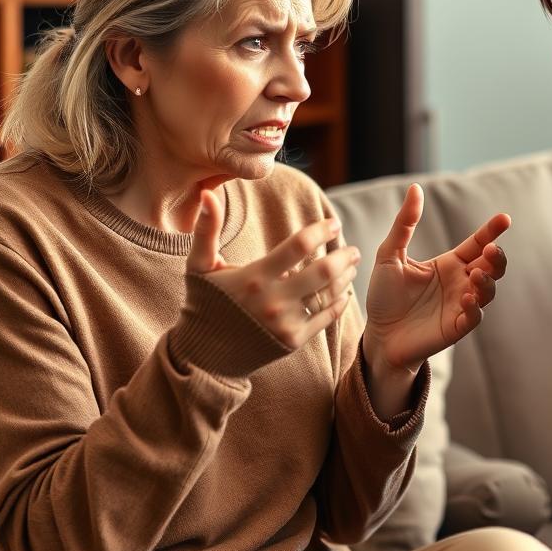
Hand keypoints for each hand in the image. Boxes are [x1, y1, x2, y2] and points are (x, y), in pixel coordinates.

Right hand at [187, 189, 360, 350]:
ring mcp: (285, 323)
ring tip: (352, 265)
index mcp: (254, 276)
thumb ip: (206, 229)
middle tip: (352, 247)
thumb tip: (208, 194)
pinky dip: (339, 303)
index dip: (321, 231)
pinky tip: (345, 291)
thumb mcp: (199, 266)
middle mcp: (273, 300)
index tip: (334, 223)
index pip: (299, 246)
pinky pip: (325, 318)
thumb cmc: (203, 303)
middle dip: (344, 255)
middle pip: (323, 271)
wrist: (203, 356)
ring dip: (345, 277)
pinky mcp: (292, 342)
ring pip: (328, 295)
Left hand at [363, 184, 509, 372]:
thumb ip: (404, 223)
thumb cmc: (384, 296)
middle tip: (492, 249)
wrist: (377, 335)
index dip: (492, 231)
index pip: (477, 243)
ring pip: (489, 290)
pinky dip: (475, 307)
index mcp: (449, 263)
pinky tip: (467, 298)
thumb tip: (415, 188)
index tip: (505, 218)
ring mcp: (461, 305)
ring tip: (475, 273)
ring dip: (487, 280)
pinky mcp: (456, 327)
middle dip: (498, 257)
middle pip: (492, 265)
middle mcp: (460, 282)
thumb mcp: (389, 254)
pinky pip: (475, 316)